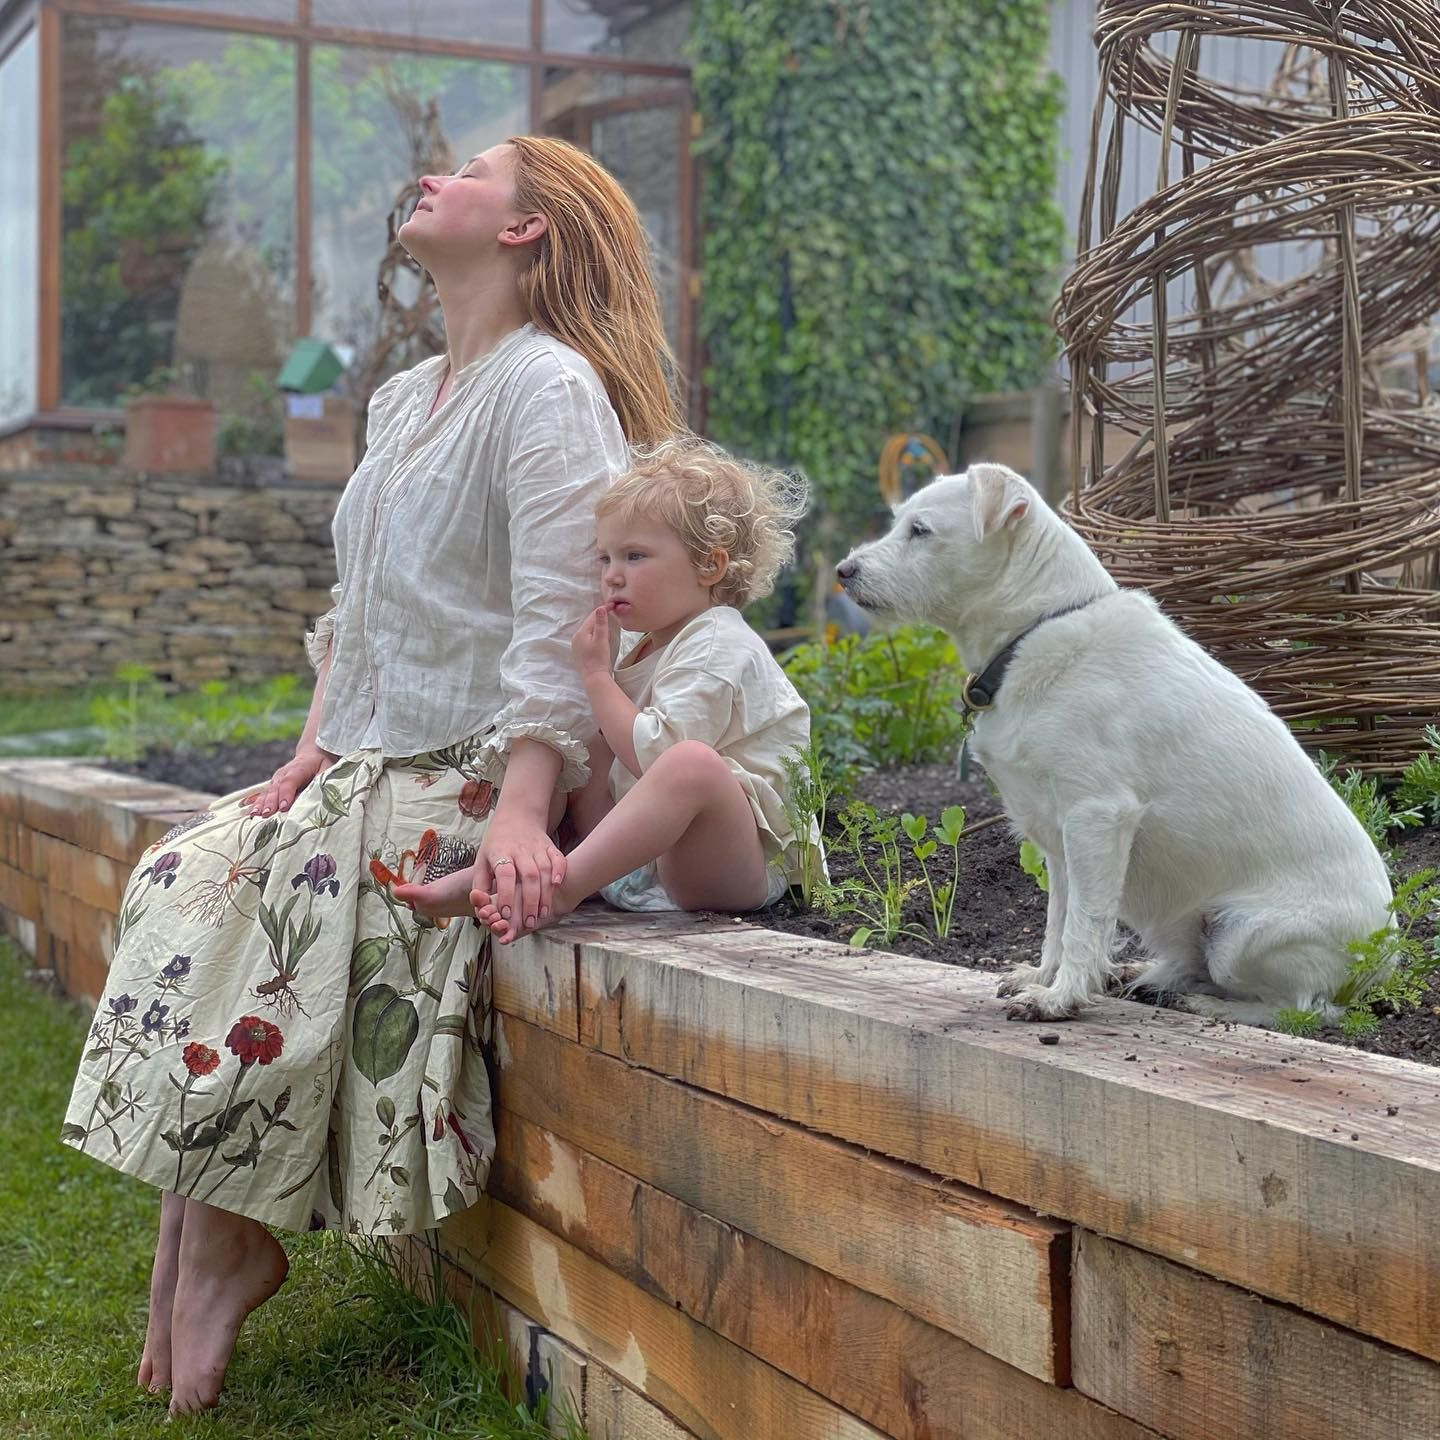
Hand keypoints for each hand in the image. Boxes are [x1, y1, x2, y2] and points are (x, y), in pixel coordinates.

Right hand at [240, 741, 335, 817]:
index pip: (290, 782)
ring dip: (260, 803)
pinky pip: (262, 792)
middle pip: (275, 789)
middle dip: (270, 803)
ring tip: (254, 814)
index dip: (285, 795)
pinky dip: (253, 799)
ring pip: (267, 792)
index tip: (283, 807)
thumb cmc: (322, 763)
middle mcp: (284, 773)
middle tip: (266, 815)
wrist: (312, 753)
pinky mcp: (273, 784)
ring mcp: (276, 779)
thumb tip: (314, 796)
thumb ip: (321, 782)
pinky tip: (243, 806)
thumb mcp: (327, 770)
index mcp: (298, 768)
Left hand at [473, 814, 565, 942]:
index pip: (505, 874)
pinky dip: (560, 870)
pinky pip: (558, 858)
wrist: (517, 815)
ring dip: (545, 893)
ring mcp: (537, 846)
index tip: (506, 914)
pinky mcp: (550, 845)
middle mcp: (520, 849)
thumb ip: (480, 884)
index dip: (506, 894)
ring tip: (543, 913)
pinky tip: (558, 885)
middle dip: (530, 901)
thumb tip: (479, 905)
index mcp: (500, 852)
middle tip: (529, 922)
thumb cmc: (496, 843)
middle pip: (529, 875)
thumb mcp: (482, 860)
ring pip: (544, 870)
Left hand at [570, 605, 617, 678]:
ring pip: (588, 631)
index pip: (592, 617)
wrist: (594, 678)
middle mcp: (576, 638)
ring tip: (606, 621)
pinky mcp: (580, 653)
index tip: (613, 605)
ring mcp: (577, 646)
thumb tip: (601, 608)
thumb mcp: (601, 639)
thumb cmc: (598, 659)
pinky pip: (587, 638)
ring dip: (596, 625)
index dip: (603, 610)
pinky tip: (599, 636)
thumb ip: (601, 623)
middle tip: (611, 611)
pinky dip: (593, 634)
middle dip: (599, 617)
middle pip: (589, 623)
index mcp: (580, 633)